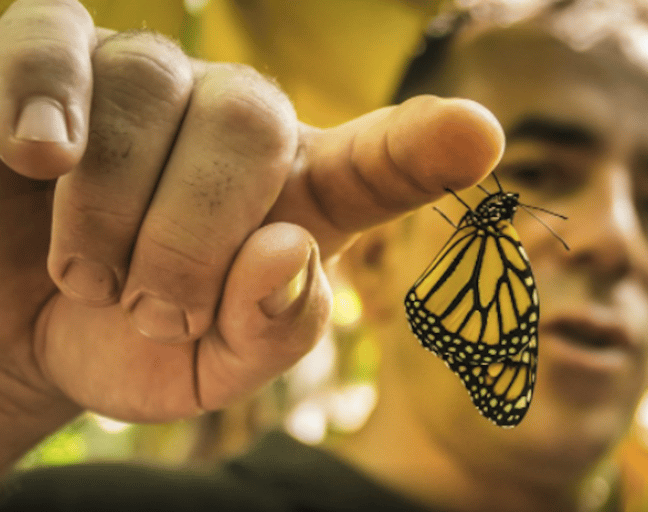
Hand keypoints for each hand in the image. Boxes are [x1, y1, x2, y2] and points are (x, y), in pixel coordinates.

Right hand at [0, 0, 502, 453]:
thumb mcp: (211, 368)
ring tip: (87, 279)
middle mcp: (232, 124)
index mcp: (293, 197)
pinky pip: (54, 39)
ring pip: (153, 87)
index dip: (422, 150)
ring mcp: (146, 83)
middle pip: (252, 120)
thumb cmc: (123, 343)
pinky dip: (46, 92)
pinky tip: (40, 154)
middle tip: (151, 311)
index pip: (374, 162)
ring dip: (113, 206)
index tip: (477, 137)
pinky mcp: (50, 62)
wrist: (17, 330)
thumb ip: (269, 330)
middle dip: (193, 231)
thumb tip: (286, 250)